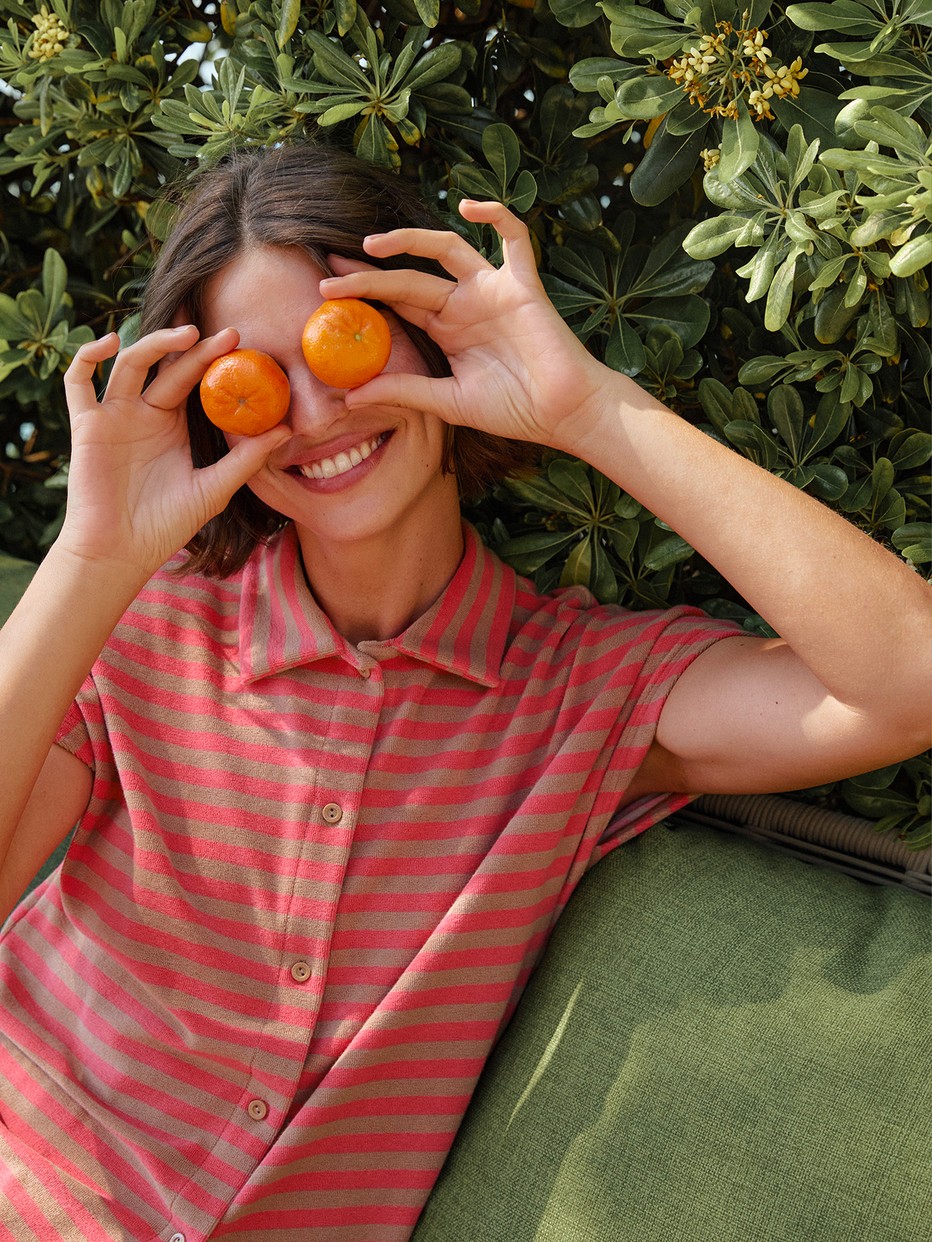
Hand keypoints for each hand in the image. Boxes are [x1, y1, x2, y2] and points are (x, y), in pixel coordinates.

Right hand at [59, 324, 287, 579]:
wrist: (122, 552)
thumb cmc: (166, 525)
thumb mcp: (214, 488)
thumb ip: (246, 459)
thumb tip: (286, 430)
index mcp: (172, 423)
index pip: (193, 379)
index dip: (212, 359)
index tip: (242, 343)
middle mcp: (143, 412)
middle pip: (167, 366)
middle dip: (195, 347)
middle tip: (229, 335)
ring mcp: (113, 415)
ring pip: (129, 364)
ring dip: (155, 343)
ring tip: (187, 335)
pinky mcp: (86, 425)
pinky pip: (77, 382)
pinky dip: (87, 356)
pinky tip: (109, 342)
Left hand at [319, 201, 614, 451]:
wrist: (563, 413)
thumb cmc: (514, 409)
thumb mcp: (447, 402)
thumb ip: (405, 392)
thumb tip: (351, 397)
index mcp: (448, 329)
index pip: (398, 303)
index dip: (364, 294)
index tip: (324, 292)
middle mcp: (465, 303)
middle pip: (409, 276)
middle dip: (370, 272)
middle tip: (330, 271)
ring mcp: (492, 290)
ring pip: (446, 249)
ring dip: (409, 240)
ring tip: (372, 243)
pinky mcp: (522, 285)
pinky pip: (514, 239)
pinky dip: (497, 215)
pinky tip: (471, 205)